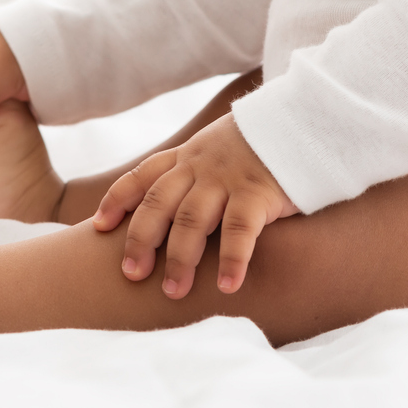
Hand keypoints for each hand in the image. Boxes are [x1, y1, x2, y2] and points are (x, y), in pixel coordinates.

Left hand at [91, 114, 297, 296]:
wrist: (307, 115)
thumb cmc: (266, 140)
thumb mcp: (221, 144)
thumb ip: (200, 169)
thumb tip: (181, 203)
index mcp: (190, 155)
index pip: (144, 176)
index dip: (119, 200)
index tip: (100, 226)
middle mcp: (202, 166)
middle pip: (159, 203)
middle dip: (140, 240)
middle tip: (131, 275)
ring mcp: (229, 178)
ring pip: (192, 221)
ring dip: (180, 259)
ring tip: (174, 292)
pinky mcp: (260, 191)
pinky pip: (240, 230)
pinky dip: (232, 260)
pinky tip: (228, 286)